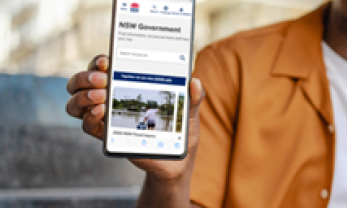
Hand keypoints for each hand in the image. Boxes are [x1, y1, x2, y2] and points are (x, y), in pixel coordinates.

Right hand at [65, 54, 205, 182]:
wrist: (178, 159)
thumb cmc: (181, 129)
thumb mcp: (189, 111)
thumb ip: (192, 97)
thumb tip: (194, 82)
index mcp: (127, 85)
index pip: (103, 68)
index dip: (98, 62)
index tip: (106, 61)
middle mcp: (110, 98)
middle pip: (82, 82)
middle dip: (85, 77)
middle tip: (102, 79)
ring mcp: (106, 117)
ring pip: (76, 104)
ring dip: (82, 97)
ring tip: (100, 96)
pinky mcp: (107, 136)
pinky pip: (88, 126)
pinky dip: (90, 118)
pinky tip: (100, 113)